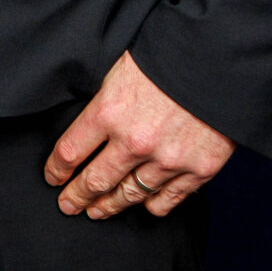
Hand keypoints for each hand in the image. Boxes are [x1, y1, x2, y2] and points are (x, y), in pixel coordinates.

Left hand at [46, 51, 236, 218]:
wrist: (219, 62)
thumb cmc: (166, 59)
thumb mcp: (119, 73)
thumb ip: (103, 106)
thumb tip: (89, 132)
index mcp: (108, 112)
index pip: (70, 152)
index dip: (57, 169)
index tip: (53, 178)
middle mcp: (134, 142)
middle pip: (95, 181)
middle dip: (77, 196)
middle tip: (68, 205)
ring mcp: (168, 160)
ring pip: (130, 194)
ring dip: (110, 206)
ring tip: (98, 211)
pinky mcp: (199, 170)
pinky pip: (166, 199)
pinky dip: (151, 205)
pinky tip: (142, 204)